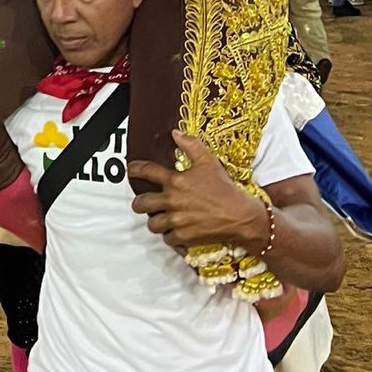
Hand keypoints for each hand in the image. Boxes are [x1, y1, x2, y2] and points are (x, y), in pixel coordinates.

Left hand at [129, 130, 266, 252]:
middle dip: (139, 203)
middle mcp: (172, 201)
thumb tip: (175, 133)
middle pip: (141, 203)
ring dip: (155, 221)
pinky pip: (166, 239)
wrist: (240, 215)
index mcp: (175, 181)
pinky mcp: (183, 237)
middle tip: (143, 203)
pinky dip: (169, 236)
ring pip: (152, 224)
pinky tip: (175, 231)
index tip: (131, 170)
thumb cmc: (224, 188)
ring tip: (160, 218)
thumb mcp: (209, 161)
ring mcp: (176, 221)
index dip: (136, 169)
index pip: (147, 172)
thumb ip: (191, 145)